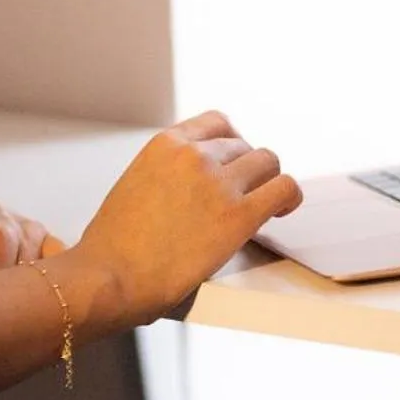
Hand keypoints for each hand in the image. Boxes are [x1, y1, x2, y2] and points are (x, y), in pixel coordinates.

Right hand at [73, 111, 301, 323]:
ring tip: (264, 204)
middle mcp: (194, 155)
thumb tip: (187, 189)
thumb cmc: (113, 246)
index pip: (217, 123)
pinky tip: (283, 210)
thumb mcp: (134, 185)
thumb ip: (165, 174)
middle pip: (243, 146)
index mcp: (165, 144)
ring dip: (267, 181)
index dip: (231, 143)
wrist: (110, 277)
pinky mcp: (239, 214)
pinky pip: (284, 189)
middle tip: (243, 195)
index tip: (233, 162)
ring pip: (267, 162)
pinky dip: (289, 197)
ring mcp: (218, 182)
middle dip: (245, 170)